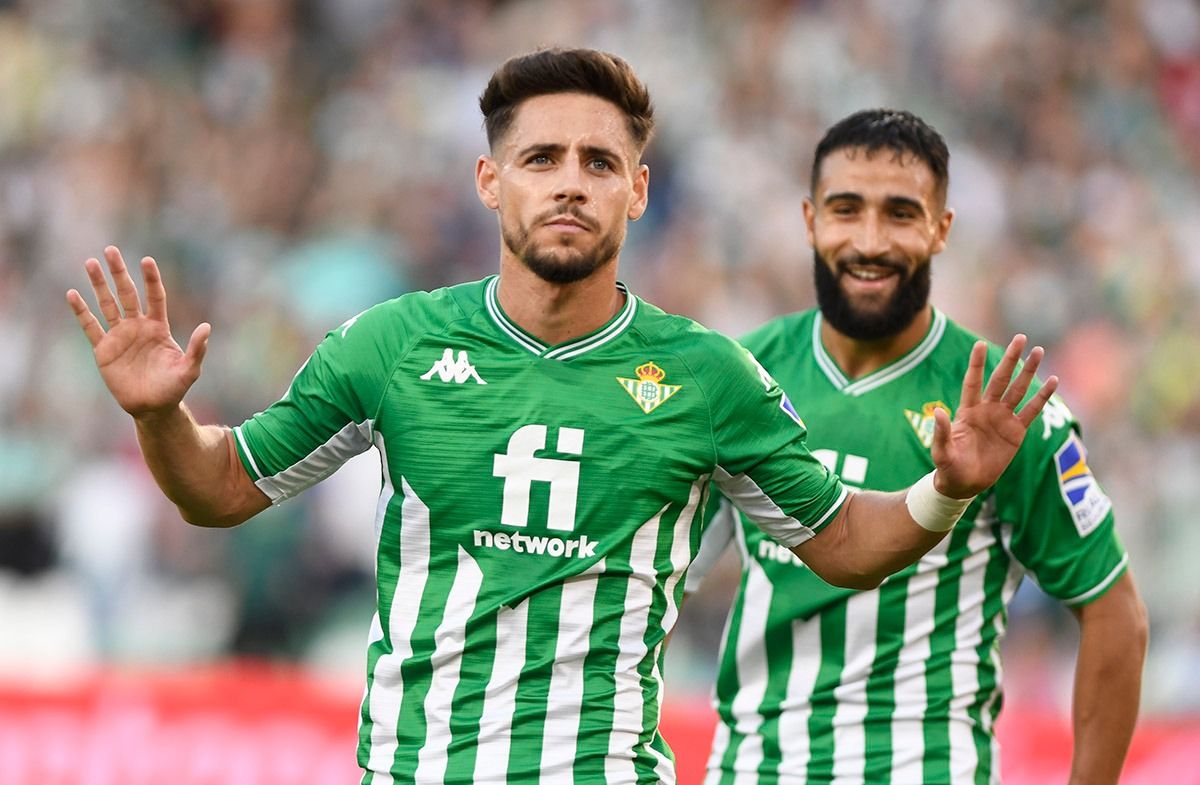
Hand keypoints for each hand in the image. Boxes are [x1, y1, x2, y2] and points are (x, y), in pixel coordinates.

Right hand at [66, 246, 210, 419]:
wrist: (152, 407)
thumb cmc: (174, 388)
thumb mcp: (189, 369)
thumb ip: (197, 349)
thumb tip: (207, 327)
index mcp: (158, 327)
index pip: (154, 297)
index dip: (151, 279)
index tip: (146, 260)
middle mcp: (137, 326)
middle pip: (127, 293)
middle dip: (119, 273)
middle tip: (110, 250)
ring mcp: (119, 336)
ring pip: (107, 304)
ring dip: (98, 284)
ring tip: (89, 263)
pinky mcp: (103, 349)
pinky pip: (90, 326)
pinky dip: (81, 311)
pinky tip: (73, 294)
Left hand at [931, 335, 1057, 498]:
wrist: (965, 483)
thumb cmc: (949, 467)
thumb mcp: (941, 452)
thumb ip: (941, 432)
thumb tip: (939, 412)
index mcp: (967, 412)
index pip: (973, 382)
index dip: (977, 364)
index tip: (980, 344)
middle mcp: (986, 410)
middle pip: (1000, 379)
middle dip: (1010, 359)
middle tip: (1020, 337)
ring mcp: (1002, 419)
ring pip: (1018, 389)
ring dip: (1028, 371)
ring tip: (1038, 351)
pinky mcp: (1016, 431)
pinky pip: (1032, 410)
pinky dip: (1042, 396)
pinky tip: (1053, 380)